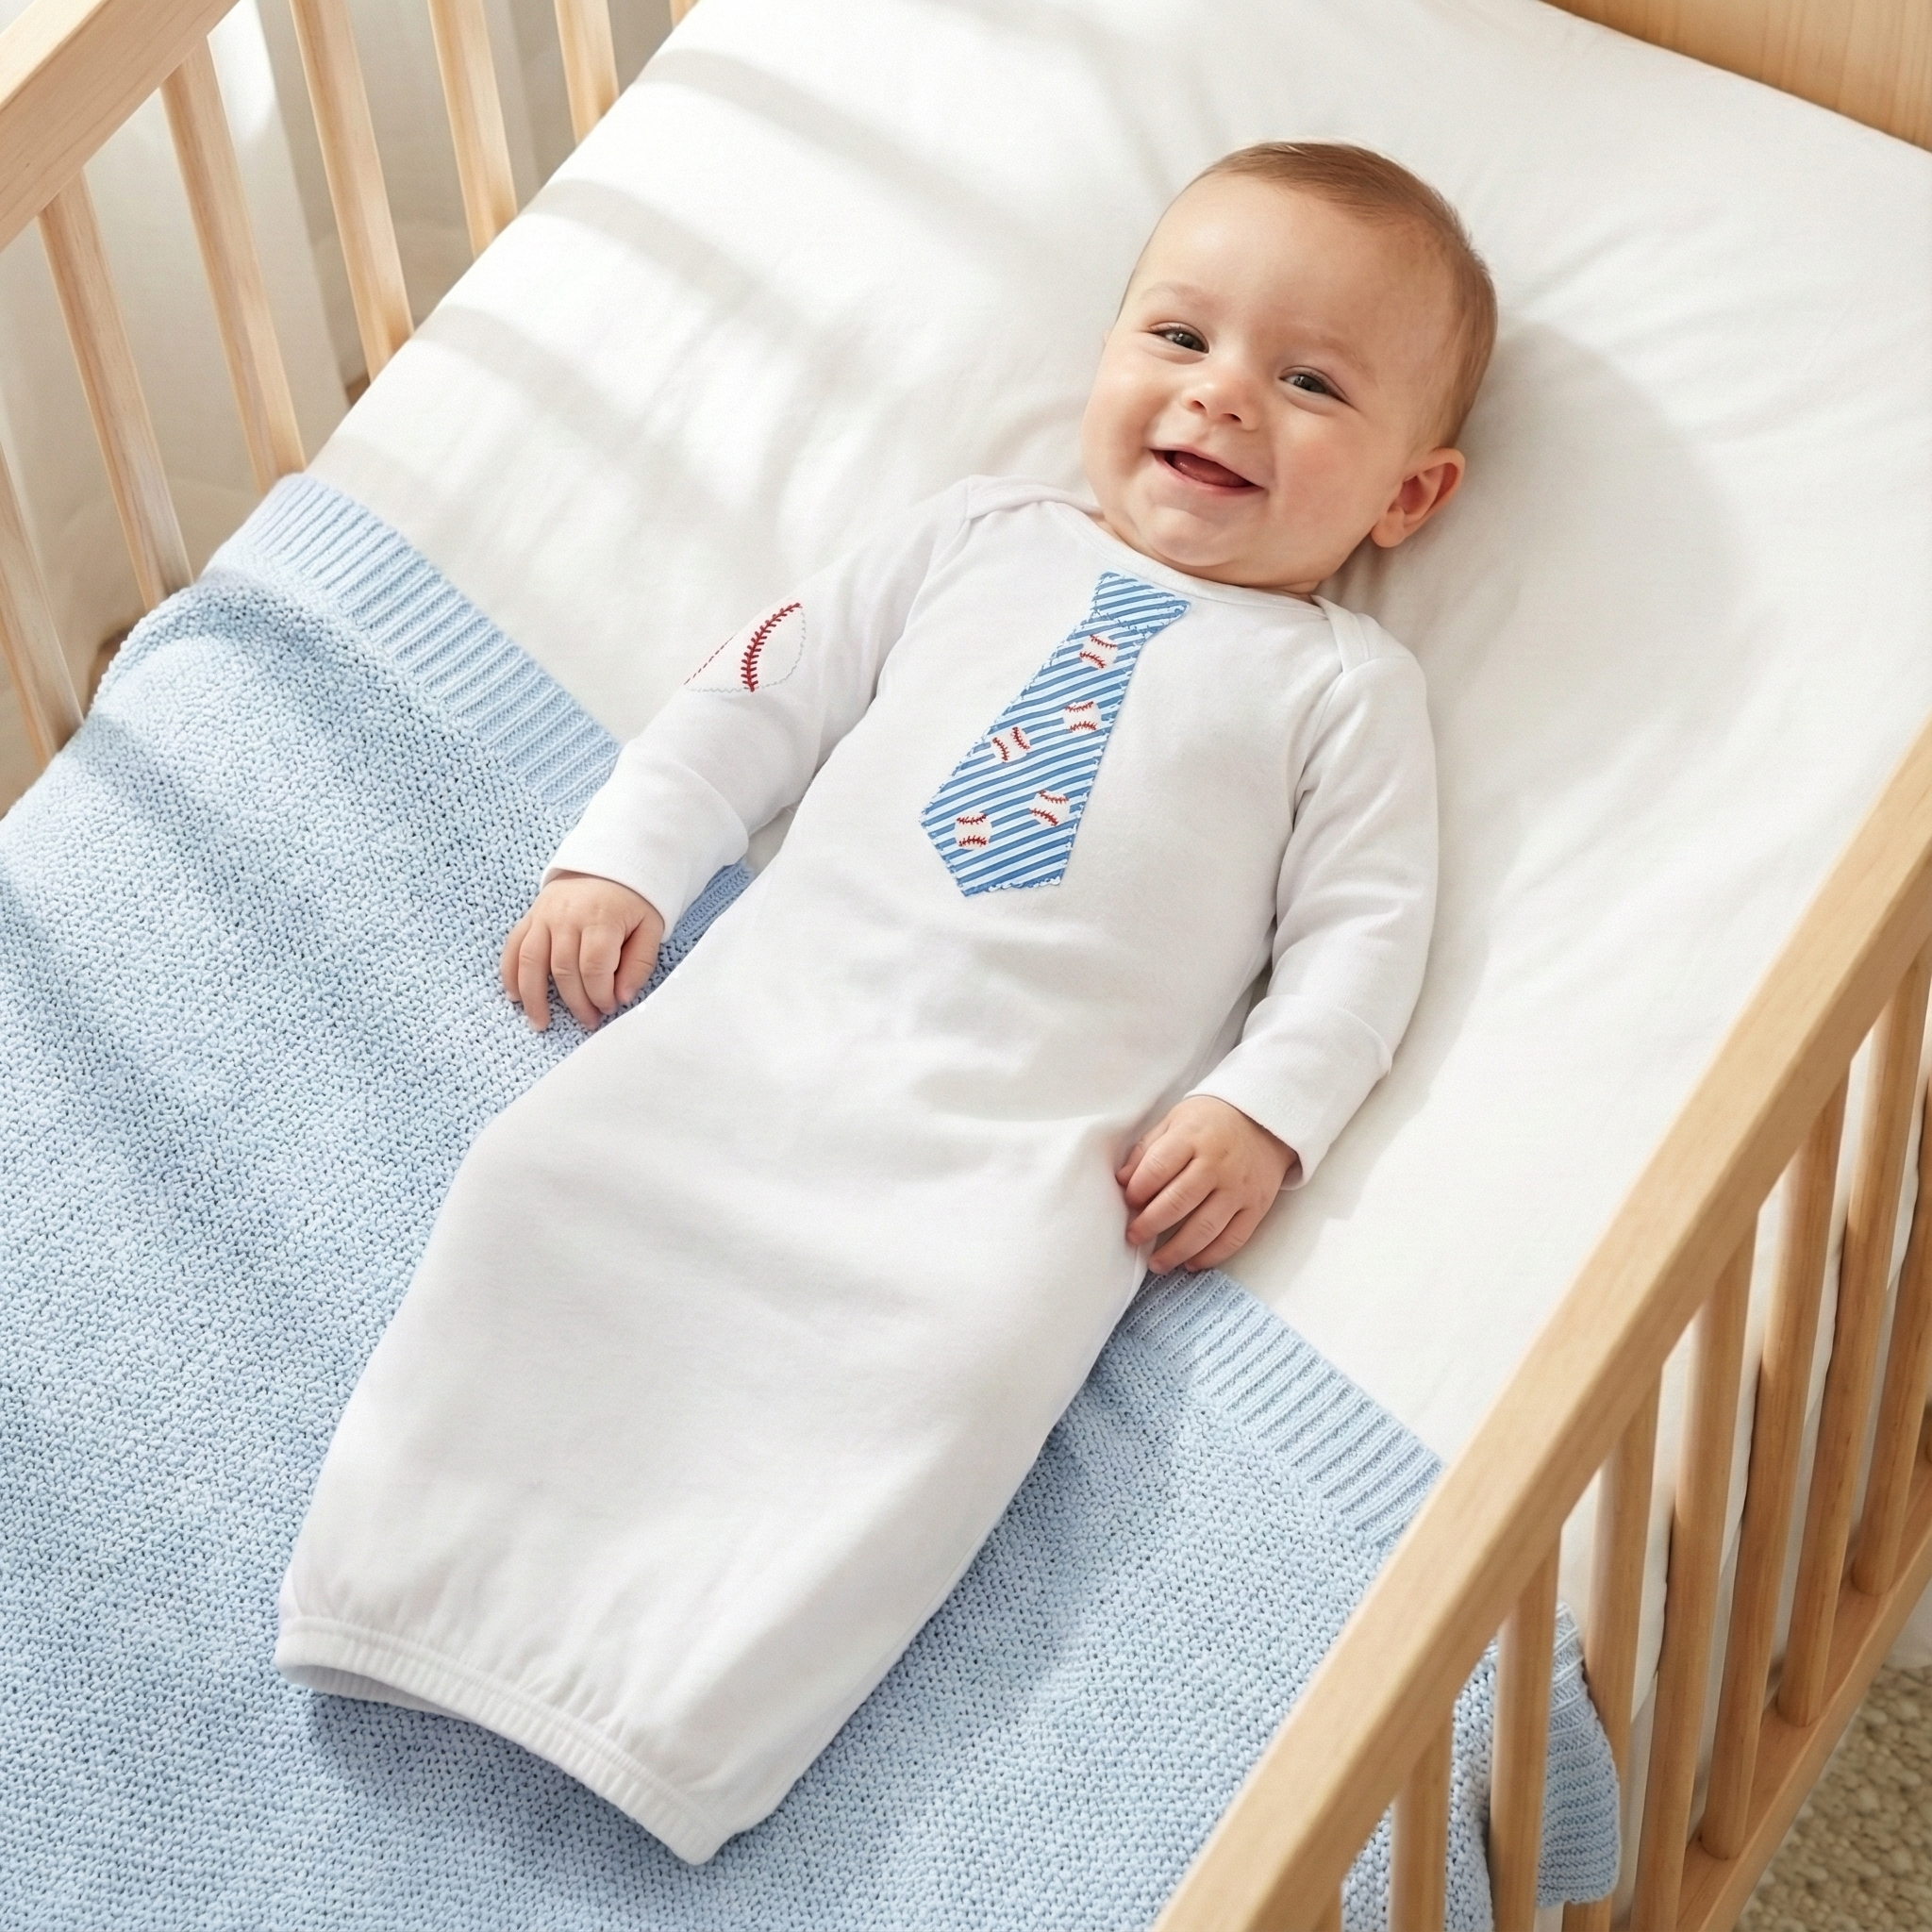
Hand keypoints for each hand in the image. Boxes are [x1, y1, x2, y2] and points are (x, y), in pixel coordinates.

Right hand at [499, 872, 664, 1031]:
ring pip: (531, 961)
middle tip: (588, 1020)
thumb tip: (622, 998)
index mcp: (601, 918)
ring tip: (540, 1023)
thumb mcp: (650, 927)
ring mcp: (545, 915)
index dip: (600, 995)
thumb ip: (639, 964)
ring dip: (533, 997)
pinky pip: (513, 946)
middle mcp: (567, 916)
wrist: (610, 862)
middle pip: (564, 969)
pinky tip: (515, 996)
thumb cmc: (634, 901)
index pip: (594, 968)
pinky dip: (510, 973)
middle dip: (576, 1002)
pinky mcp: (531, 915)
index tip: (608, 1009)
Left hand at [1117, 1095, 1296, 1272]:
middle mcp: (1217, 1165)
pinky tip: (1190, 1263)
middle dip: (1150, 1225)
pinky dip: (1210, 1256)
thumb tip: (1121, 1180)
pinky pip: (1233, 1239)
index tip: (1128, 1202)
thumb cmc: (1211, 1122)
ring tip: (1156, 1263)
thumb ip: (1147, 1150)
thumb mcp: (1174, 1121)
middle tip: (1133, 1237)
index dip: (1137, 1190)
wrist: (1264, 1121)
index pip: (1157, 1169)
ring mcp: (1239, 1188)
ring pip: (1205, 1228)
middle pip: (1178, 1202)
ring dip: (1176, 1250)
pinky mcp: (1257, 1207)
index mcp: (1192, 1138)